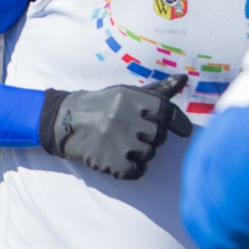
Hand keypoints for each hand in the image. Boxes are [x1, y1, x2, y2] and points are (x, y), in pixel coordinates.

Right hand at [40, 74, 193, 179]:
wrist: (63, 122)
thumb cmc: (101, 106)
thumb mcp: (125, 93)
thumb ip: (157, 91)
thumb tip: (184, 78)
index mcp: (130, 98)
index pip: (167, 112)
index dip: (178, 123)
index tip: (184, 131)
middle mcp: (124, 118)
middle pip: (158, 136)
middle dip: (150, 137)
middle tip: (131, 133)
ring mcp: (117, 141)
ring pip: (148, 154)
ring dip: (139, 152)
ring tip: (119, 143)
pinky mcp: (110, 162)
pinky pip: (136, 170)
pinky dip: (130, 168)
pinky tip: (117, 157)